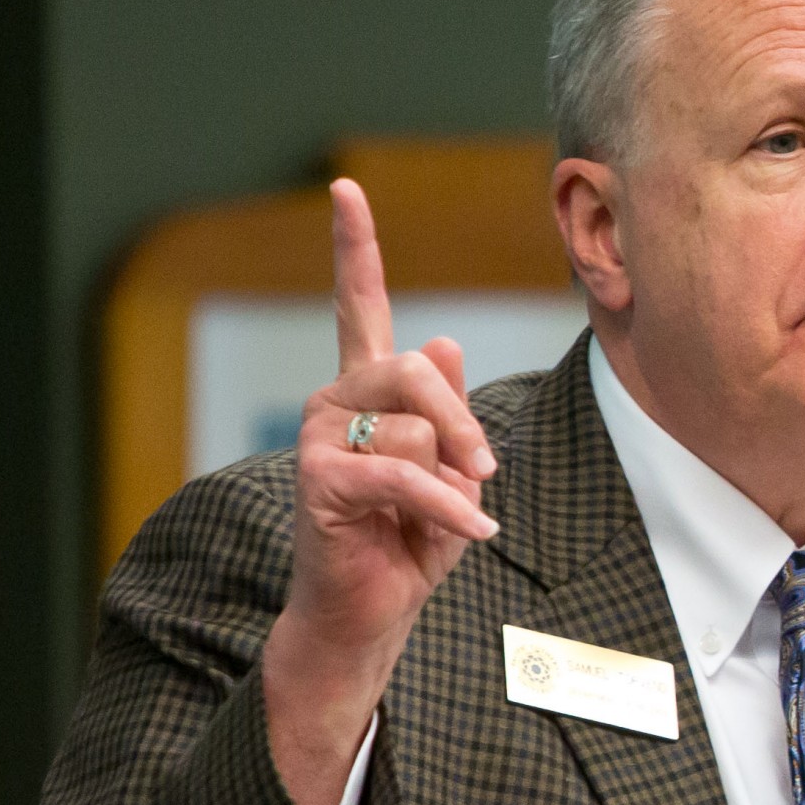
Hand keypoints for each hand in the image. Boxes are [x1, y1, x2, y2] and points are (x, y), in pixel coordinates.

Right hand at [260, 180, 498, 804]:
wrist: (370, 615)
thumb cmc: (409, 544)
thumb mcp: (449, 471)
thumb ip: (450, 411)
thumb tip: (446, 342)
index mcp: (365, 392)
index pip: (359, 307)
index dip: (356, 249)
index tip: (346, 189)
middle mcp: (334, 402)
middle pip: (415, 367)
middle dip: (463, 422)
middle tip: (485, 472)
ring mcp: (319, 438)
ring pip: (418, 426)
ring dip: (453, 480)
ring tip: (445, 517)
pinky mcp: (321, 480)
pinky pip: (407, 475)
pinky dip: (448, 510)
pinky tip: (472, 534)